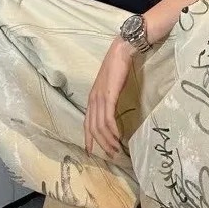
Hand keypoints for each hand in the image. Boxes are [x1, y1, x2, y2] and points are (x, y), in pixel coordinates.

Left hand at [84, 37, 135, 156]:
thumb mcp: (110, 86)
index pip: (87, 122)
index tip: (91, 152)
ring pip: (100, 126)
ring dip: (108, 140)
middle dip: (100, 144)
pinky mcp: (108, 96)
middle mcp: (93, 100)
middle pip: (92, 128)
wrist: (121, 51)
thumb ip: (109, 98)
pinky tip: (118, 137)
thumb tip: (113, 111)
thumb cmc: (118, 67)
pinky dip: (112, 130)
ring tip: (116, 149)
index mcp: (92, 98)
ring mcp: (99, 98)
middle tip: (110, 155)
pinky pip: (108, 118)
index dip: (88, 138)